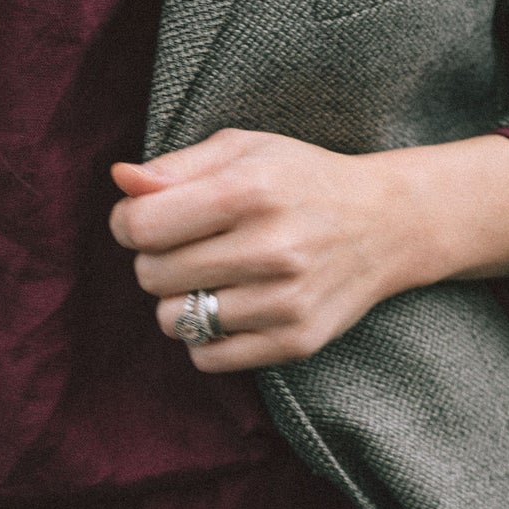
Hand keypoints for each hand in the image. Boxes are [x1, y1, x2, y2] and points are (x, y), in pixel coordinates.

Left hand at [108, 127, 508, 371]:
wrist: (387, 224)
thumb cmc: (300, 181)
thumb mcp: (242, 150)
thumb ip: (175, 166)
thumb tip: (121, 181)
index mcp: (250, 190)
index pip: (140, 226)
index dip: (129, 223)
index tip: (148, 219)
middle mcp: (271, 248)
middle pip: (151, 275)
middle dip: (157, 260)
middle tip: (191, 247)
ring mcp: (286, 301)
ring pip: (173, 320)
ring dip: (179, 301)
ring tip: (213, 278)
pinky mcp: (296, 341)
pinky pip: (207, 358)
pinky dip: (205, 337)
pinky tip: (230, 307)